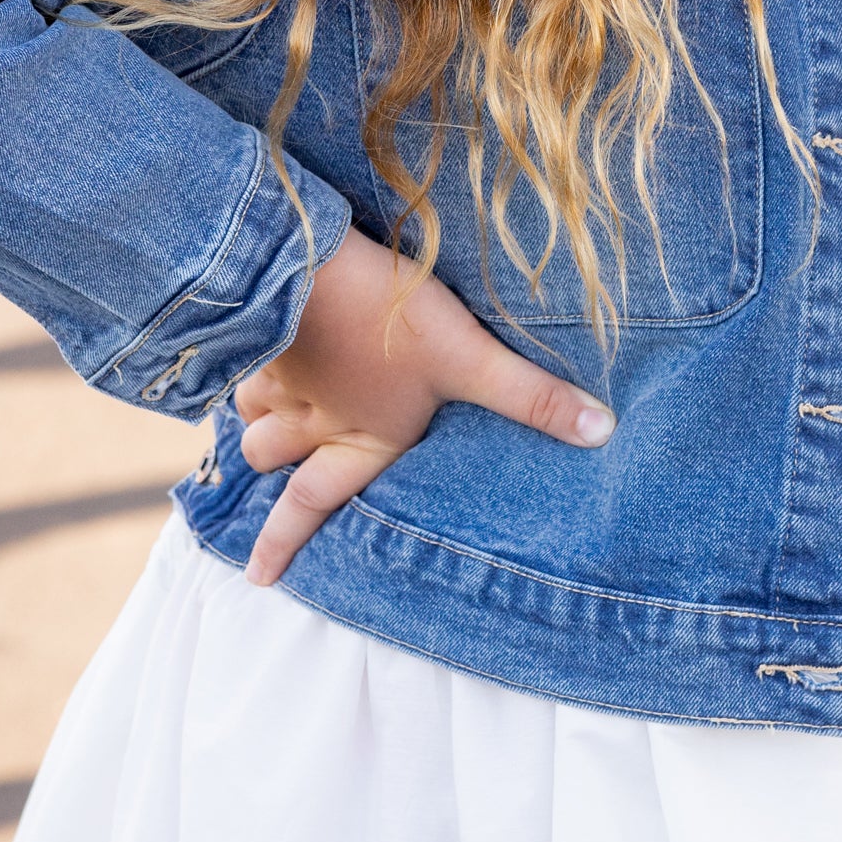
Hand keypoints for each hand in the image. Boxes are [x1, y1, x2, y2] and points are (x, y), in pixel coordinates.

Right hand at [233, 226, 613, 587]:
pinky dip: (245, 369)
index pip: (312, 504)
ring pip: (250, 413)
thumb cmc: (390, 321)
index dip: (283, 544)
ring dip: (256, 418)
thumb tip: (601, 432)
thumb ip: (530, 395)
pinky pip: (239, 366)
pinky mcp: (256, 334)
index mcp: (360, 437)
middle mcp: (310, 418)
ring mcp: (276, 376)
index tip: (261, 578)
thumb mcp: (470, 357)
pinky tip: (258, 352)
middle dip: (271, 467)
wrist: (306, 263)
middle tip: (272, 469)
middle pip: (270, 458)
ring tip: (267, 413)